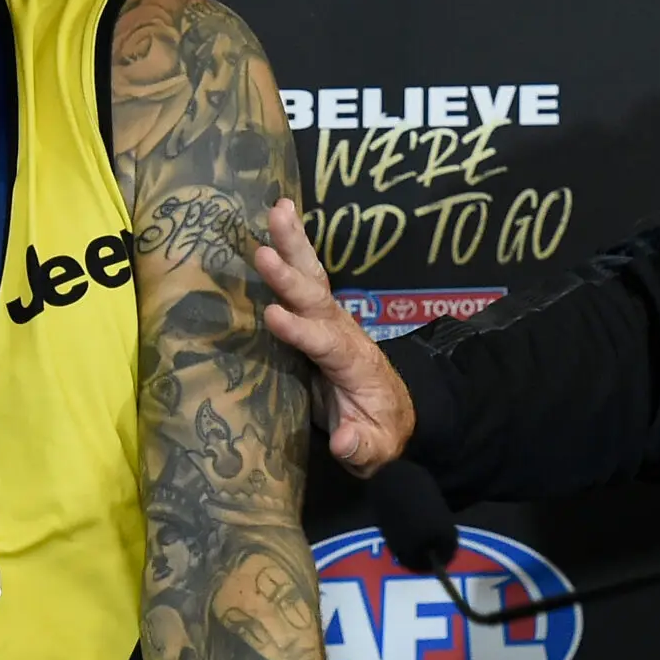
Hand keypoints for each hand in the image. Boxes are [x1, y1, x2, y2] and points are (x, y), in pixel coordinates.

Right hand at [254, 199, 413, 475]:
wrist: (393, 417)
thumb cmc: (381, 435)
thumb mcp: (377, 451)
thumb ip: (362, 446)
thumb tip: (344, 442)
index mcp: (355, 365)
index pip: (326, 344)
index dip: (301, 331)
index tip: (273, 316)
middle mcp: (343, 334)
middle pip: (318, 299)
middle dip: (291, 276)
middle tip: (265, 249)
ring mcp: (331, 323)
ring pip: (313, 278)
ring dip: (296, 244)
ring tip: (277, 207)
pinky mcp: (318, 321)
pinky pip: (304, 282)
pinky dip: (292, 249)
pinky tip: (275, 219)